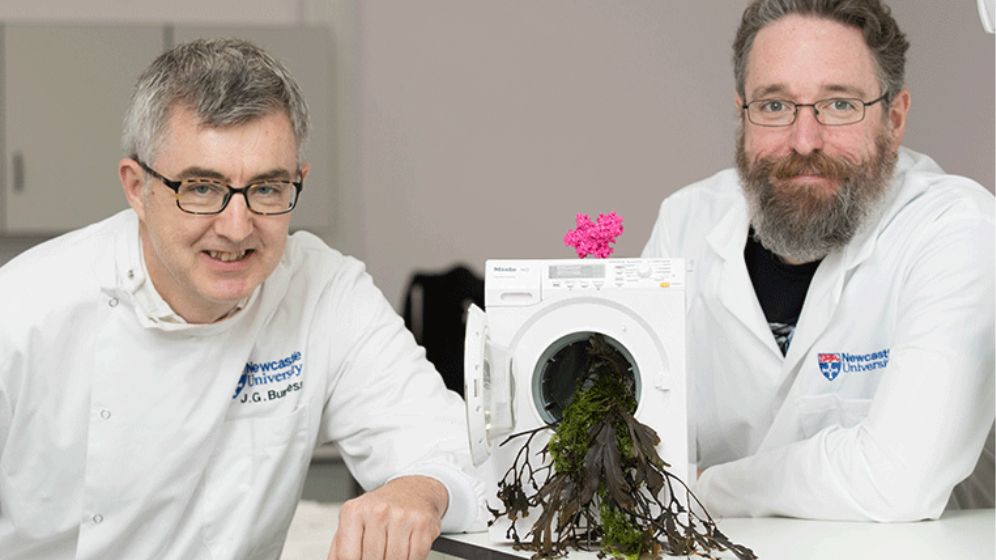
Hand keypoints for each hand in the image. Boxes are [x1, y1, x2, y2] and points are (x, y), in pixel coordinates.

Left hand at [326, 475, 447, 559]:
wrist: (412, 490)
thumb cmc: (380, 510)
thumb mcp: (353, 522)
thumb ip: (339, 548)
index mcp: (354, 511)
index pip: (348, 556)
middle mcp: (378, 511)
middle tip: (377, 556)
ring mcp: (402, 517)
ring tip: (389, 554)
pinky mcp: (422, 524)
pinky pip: (415, 558)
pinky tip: (405, 553)